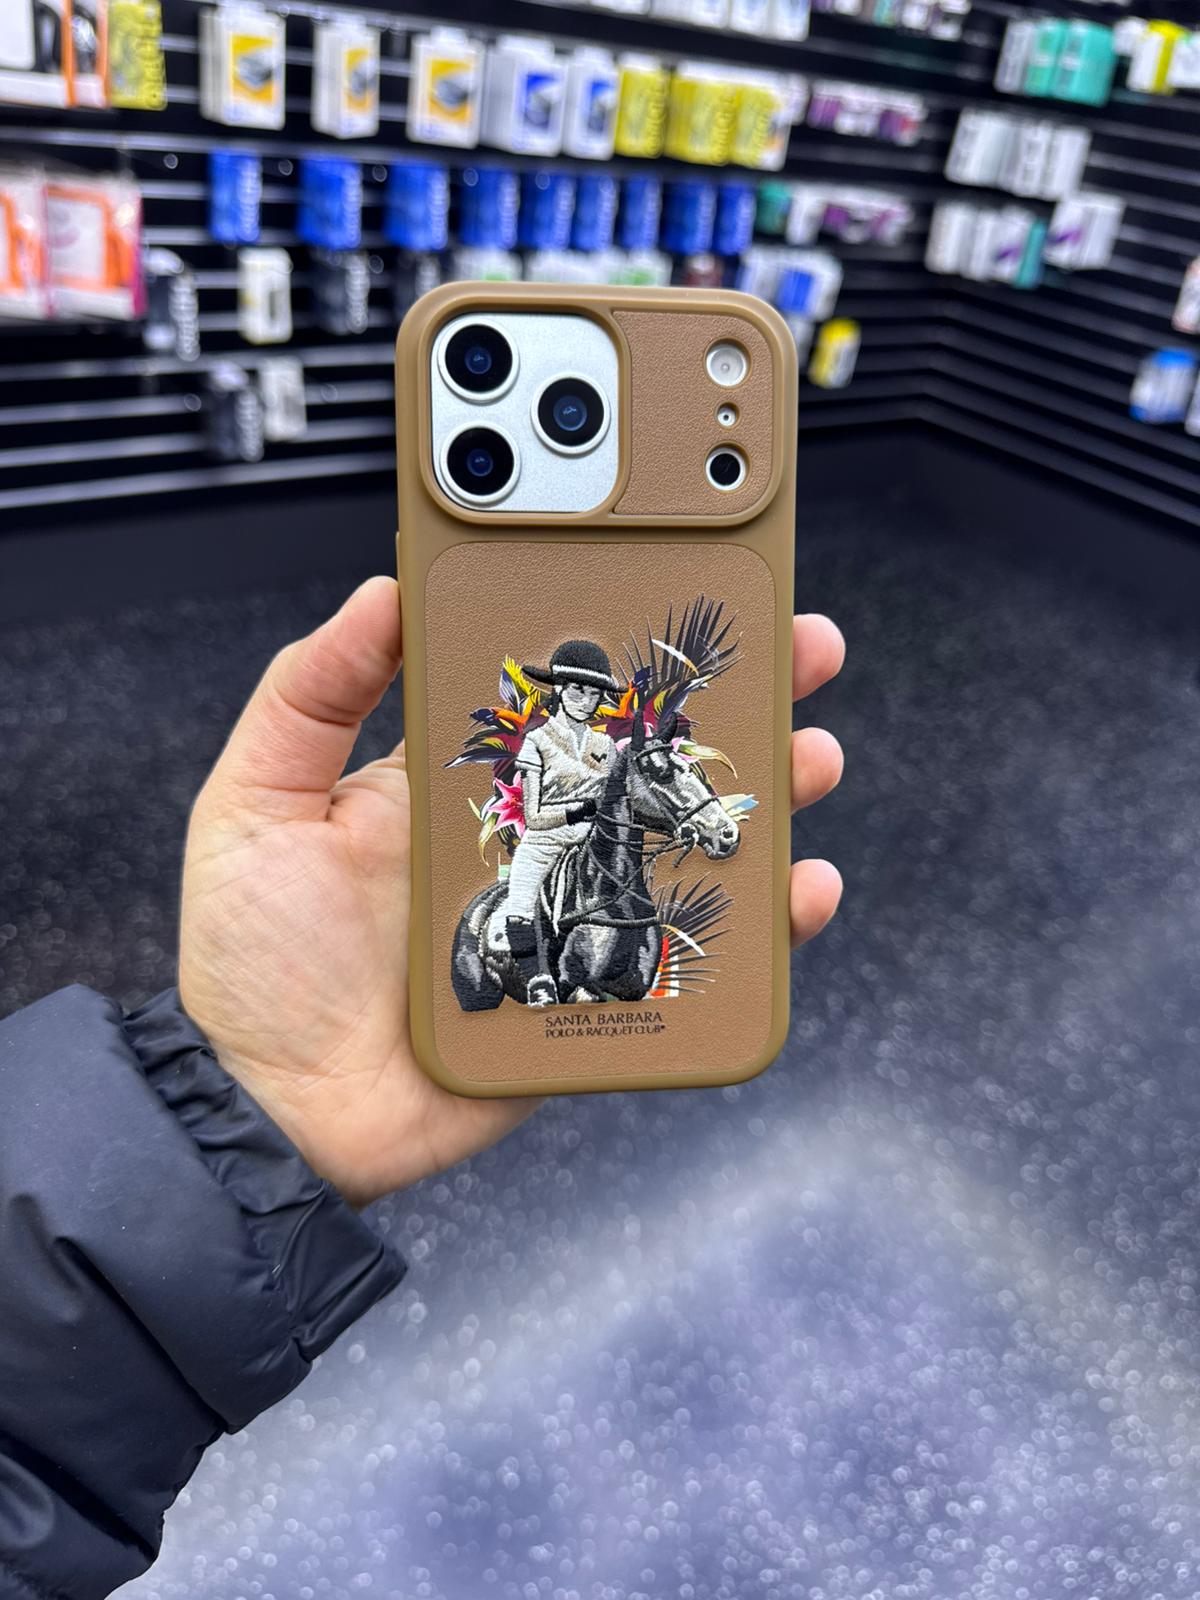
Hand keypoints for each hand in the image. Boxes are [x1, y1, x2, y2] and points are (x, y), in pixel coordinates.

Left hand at [179, 578, 844, 1207]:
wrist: (275, 1108)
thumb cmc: (255, 957)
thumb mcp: (256, 802)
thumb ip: (310, 694)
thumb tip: (381, 589)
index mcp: (462, 779)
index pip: (563, 692)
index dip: (630, 639)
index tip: (691, 584)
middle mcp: (531, 835)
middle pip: (650, 756)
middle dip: (735, 700)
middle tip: (801, 649)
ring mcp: (571, 910)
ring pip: (688, 840)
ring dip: (764, 794)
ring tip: (812, 755)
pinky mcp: (595, 989)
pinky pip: (690, 947)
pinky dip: (763, 922)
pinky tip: (800, 887)